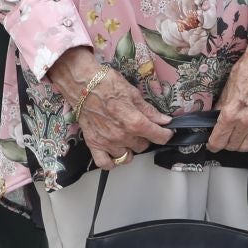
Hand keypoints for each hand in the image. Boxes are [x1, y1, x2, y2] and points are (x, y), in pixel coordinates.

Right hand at [50, 45, 171, 169]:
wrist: (81, 84)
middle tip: (141, 128)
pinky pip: (105, 163)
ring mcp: (107, 142)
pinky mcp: (93, 144)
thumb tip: (164, 121)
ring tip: (128, 138)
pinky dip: (112, 161)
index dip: (165, 134)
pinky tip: (115, 152)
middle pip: (143, 146)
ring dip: (130, 148)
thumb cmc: (108, 84)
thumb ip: (149, 111)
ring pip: (127, 156)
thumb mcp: (134, 94)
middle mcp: (121, 136)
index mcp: (134, 122)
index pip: (158, 137)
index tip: (166, 131)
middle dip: (146, 138)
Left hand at [209, 29, 247, 152]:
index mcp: (231, 113)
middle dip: (226, 143)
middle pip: (233, 146)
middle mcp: (246, 121)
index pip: (218, 141)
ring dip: (241, 143)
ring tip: (238, 135)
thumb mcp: (226, 89)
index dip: (212, 144)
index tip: (212, 144)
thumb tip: (215, 119)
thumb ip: (221, 107)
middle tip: (225, 137)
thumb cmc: (247, 70)